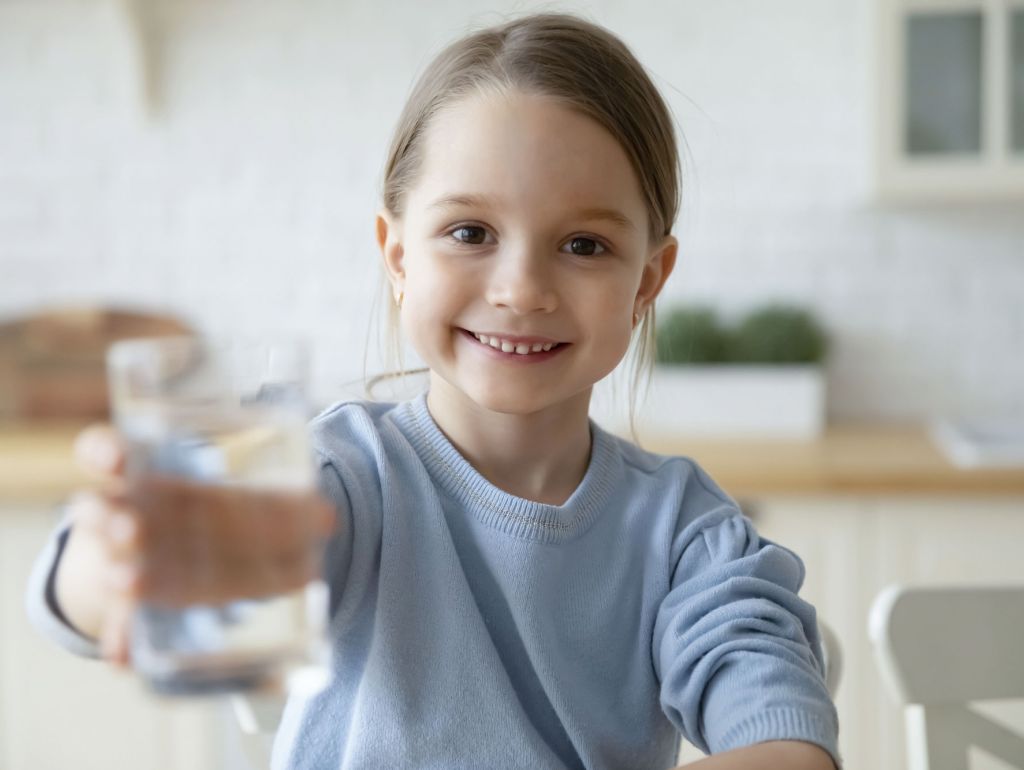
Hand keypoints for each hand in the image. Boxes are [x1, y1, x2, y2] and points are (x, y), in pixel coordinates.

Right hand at [61, 424, 334, 666]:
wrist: (188, 546)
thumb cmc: (223, 514)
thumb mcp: (255, 503)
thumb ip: (290, 509)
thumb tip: (328, 518)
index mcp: (145, 476)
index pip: (105, 452)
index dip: (105, 453)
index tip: (112, 458)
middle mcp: (122, 514)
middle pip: (104, 511)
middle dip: (113, 520)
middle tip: (126, 530)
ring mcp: (121, 559)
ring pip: (111, 566)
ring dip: (116, 571)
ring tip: (125, 585)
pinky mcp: (130, 601)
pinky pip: (121, 618)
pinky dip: (124, 635)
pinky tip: (124, 656)